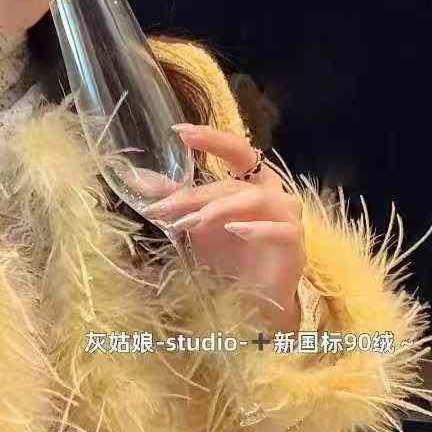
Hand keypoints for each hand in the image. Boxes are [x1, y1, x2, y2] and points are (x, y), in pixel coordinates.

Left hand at [144, 123, 306, 331]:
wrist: (255, 300)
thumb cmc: (230, 258)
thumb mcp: (197, 224)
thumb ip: (175, 199)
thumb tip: (137, 179)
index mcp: (253, 183)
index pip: (237, 150)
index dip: (212, 138)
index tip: (180, 131)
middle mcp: (273, 194)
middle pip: (233, 184)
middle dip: (196, 195)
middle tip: (164, 208)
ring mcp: (287, 217)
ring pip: (254, 200)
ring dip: (219, 210)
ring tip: (191, 222)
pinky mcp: (295, 244)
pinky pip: (279, 229)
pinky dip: (256, 229)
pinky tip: (234, 231)